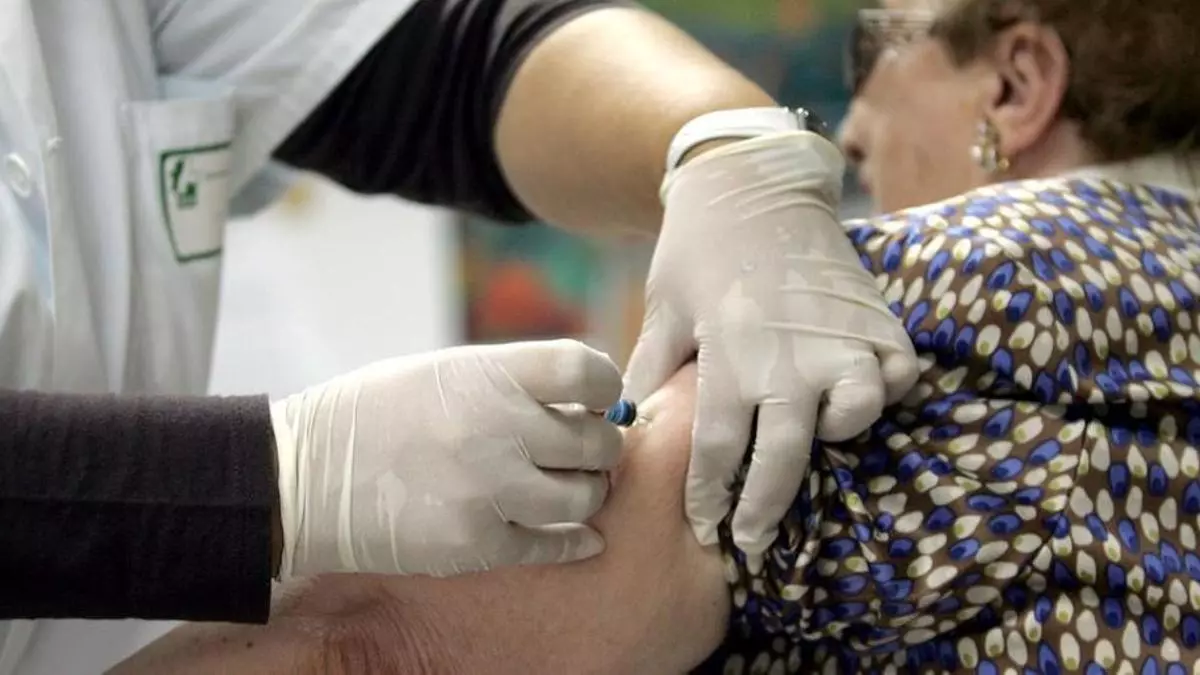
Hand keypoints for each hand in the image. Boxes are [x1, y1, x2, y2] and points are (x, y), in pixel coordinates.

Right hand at [270, 339, 623, 578]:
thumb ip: (515, 381)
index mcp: (489, 374)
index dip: (604, 387)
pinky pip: (554, 544)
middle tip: (582, 451)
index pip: (588, 372)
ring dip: (585, 494)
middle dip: (599, 446)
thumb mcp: (444, 372)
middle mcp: (497, 428)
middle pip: (597, 440)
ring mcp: (489, 489)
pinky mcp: (476, 542)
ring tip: (564, 488)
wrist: (303, 479)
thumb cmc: (375, 415)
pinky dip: (572, 541)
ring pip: (585, 497)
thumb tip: (587, 398)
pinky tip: (576, 536)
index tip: (597, 401)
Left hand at [624, 131, 918, 562]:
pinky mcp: (874, 315)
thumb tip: (625, 426)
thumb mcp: (663, 307)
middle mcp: (787, 355)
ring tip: (820, 441)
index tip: (704, 526)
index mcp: (728, 354)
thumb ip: (651, 369)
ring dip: (840, 436)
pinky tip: (860, 394)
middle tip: (752, 541)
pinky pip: (897, 372)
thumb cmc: (697, 247)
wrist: (753, 178)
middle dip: (765, 508)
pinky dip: (887, 389)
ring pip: (858, 413)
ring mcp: (838, 335)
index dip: (709, 497)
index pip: (717, 449)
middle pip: (783, 456)